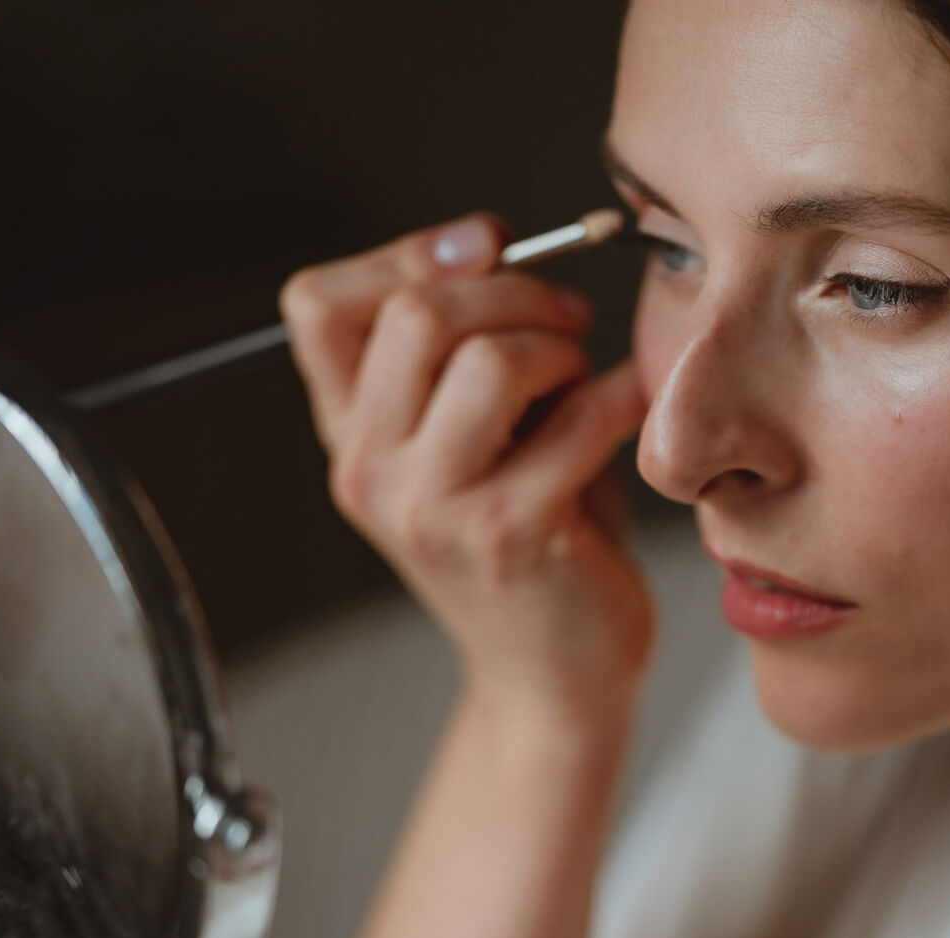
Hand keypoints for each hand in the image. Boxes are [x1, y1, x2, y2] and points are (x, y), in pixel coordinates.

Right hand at [279, 212, 654, 719]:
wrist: (552, 679)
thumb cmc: (528, 546)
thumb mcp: (464, 444)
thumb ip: (451, 357)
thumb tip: (486, 246)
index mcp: (349, 436)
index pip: (317, 302)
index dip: (405, 253)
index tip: (483, 248)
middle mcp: (371, 470)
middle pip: (415, 312)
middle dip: (513, 290)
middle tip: (565, 318)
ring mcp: (433, 508)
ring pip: (489, 359)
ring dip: (560, 347)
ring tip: (584, 378)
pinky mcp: (509, 535)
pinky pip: (576, 420)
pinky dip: (621, 397)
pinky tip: (633, 410)